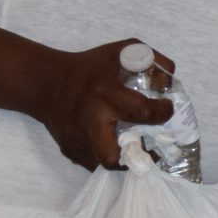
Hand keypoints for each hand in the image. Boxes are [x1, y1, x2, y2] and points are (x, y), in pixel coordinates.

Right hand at [27, 40, 175, 170]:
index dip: (162, 113)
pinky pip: (95, 163)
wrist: (47, 83)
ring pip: (105, 165)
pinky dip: (110, 156)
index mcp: (105, 95)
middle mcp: (89, 122)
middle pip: (113, 158)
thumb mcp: (122, 52)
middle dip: (138, 156)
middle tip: (152, 146)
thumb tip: (171, 83)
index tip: (166, 108)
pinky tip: (118, 143)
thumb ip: (153, 61)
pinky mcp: (70, 150)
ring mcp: (77, 140)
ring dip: (126, 159)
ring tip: (136, 145)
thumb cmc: (89, 67)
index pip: (143, 112)